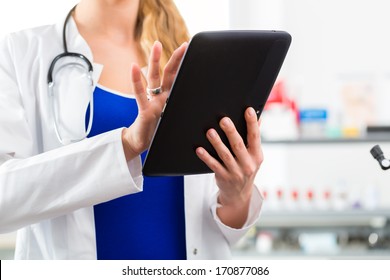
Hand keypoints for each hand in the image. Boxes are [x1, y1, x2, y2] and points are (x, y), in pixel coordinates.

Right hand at [122, 41, 186, 160]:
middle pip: (168, 73)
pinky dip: (136, 80)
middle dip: (176, 58)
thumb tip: (203, 113)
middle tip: (185, 45)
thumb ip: (182, 114)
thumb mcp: (174, 121)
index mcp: (169, 99)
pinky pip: (139, 93)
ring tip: (157, 45)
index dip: (185, 67)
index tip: (194, 56)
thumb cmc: (158, 132)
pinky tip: (134, 67)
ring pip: (153, 77)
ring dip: (155, 60)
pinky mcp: (144, 110)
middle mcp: (160, 96)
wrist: (142, 143)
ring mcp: (151, 101)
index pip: (178, 79)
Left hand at [196, 107, 262, 227]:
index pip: (255, 137)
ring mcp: (235, 172)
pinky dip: (206, 157)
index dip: (252, 123)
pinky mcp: (223, 177)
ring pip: (225, 155)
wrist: (239, 194)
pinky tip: (199, 149)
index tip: (248, 110)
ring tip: (210, 132)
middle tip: (223, 120)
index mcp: (257, 155)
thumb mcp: (254, 155)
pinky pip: (213, 165)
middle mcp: (248, 164)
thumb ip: (254, 138)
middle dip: (231, 132)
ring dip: (217, 143)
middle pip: (238, 145)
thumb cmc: (246, 168)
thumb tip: (258, 118)